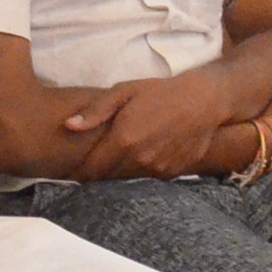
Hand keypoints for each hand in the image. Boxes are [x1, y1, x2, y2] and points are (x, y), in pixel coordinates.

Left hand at [68, 75, 242, 180]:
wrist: (203, 101)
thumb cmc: (159, 92)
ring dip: (117, 174)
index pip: (92, 168)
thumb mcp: (124, 91)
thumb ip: (96, 111)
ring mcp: (158, 169)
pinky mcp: (172, 173)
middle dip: (97, 173)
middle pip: (108, 177)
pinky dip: (138, 172)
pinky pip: (147, 178)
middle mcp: (140, 159)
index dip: (79, 172)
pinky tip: (138, 159)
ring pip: (127, 179)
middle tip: (88, 166)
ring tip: (111, 162)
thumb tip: (68, 126)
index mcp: (124, 140)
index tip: (71, 170)